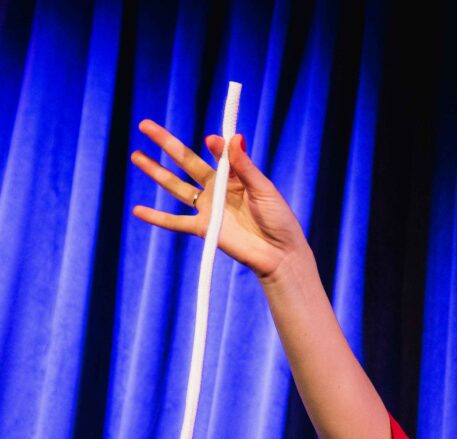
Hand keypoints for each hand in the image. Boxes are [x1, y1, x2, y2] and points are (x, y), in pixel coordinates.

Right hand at [129, 119, 306, 278]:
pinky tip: (137, 210)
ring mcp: (209, 208)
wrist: (280, 255)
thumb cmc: (279, 220)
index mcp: (235, 176)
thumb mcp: (264, 189)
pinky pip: (176, 222)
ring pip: (176, 187)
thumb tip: (233, 136)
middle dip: (166, 143)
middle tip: (145, 125)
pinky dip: (156, 217)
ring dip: (155, 172)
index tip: (211, 140)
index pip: (217, 153)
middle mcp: (218, 189)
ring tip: (136, 155)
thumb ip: (244, 166)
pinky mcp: (204, 228)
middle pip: (187, 162)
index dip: (214, 145)